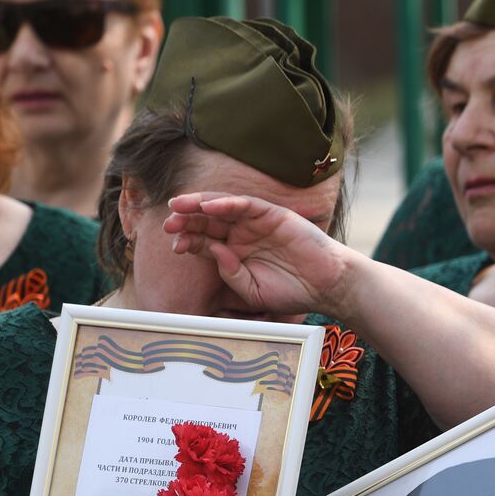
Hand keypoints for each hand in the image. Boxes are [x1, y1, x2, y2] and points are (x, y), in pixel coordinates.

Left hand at [164, 193, 353, 318]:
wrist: (326, 285)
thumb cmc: (292, 290)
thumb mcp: (253, 291)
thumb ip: (232, 275)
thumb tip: (214, 252)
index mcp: (235, 253)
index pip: (205, 242)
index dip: (188, 241)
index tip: (175, 246)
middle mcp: (243, 235)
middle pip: (208, 222)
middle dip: (187, 220)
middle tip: (168, 223)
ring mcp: (256, 223)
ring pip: (222, 208)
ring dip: (200, 205)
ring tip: (180, 206)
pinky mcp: (272, 214)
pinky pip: (246, 204)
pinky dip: (227, 203)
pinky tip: (210, 205)